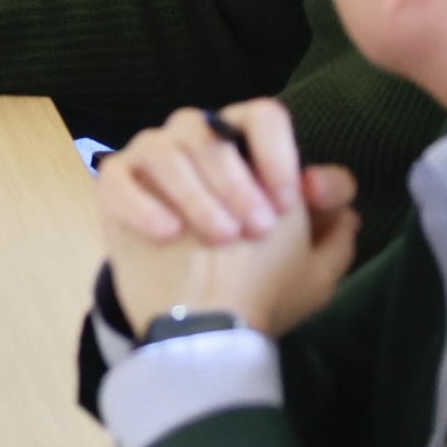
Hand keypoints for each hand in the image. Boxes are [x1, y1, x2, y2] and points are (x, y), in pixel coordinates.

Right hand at [96, 100, 358, 337]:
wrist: (199, 329)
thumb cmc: (256, 288)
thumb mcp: (312, 266)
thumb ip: (332, 223)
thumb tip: (323, 185)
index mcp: (245, 148)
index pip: (262, 117)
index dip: (277, 153)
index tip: (287, 203)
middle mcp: (194, 141)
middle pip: (211, 132)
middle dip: (238, 183)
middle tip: (255, 231)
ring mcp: (149, 159)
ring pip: (165, 150)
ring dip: (197, 195)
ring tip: (218, 238)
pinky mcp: (114, 186)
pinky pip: (120, 178)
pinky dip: (143, 204)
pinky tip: (167, 235)